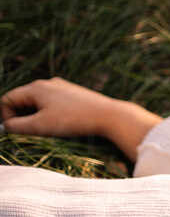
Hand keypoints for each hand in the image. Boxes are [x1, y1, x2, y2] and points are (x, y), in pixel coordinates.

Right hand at [1, 77, 161, 160]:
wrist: (111, 116)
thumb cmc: (75, 120)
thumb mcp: (41, 126)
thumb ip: (17, 126)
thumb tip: (5, 126)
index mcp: (36, 87)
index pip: (8, 100)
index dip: (6, 117)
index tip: (15, 131)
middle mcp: (48, 83)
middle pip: (23, 100)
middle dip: (22, 117)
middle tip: (31, 133)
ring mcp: (62, 87)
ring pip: (39, 103)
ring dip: (37, 117)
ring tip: (49, 130)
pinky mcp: (74, 95)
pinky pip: (53, 104)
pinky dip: (51, 115)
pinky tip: (63, 125)